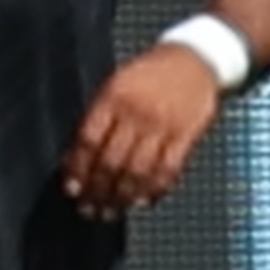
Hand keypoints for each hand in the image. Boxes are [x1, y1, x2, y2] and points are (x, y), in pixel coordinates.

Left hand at [60, 44, 227, 217]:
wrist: (197, 58)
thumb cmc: (148, 74)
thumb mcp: (114, 85)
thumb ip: (96, 119)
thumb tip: (73, 161)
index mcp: (113, 98)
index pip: (88, 142)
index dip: (78, 170)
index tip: (71, 190)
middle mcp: (137, 113)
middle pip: (112, 162)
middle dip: (97, 191)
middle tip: (88, 209)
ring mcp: (164, 125)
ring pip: (139, 171)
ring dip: (122, 197)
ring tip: (110, 212)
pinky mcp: (188, 135)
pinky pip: (169, 169)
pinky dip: (154, 189)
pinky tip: (143, 201)